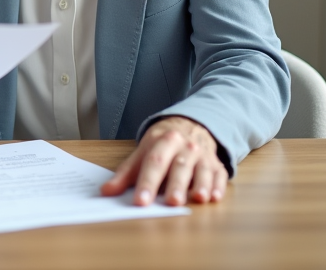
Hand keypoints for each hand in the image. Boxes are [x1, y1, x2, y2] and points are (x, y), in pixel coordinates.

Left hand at [100, 116, 227, 205]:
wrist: (190, 124)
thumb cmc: (163, 143)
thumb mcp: (143, 152)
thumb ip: (126, 173)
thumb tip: (106, 192)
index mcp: (163, 141)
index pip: (153, 162)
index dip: (147, 182)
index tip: (141, 201)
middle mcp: (185, 146)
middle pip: (179, 166)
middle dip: (176, 185)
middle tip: (171, 202)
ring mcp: (202, 155)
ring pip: (202, 171)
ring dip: (201, 185)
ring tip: (198, 199)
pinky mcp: (216, 164)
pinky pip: (219, 175)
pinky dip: (218, 186)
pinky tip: (215, 197)